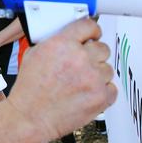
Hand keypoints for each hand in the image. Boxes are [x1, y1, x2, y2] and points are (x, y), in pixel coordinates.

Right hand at [7, 18, 116, 141]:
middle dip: (93, 54)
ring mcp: (93, 78)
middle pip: (102, 47)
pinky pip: (112, 88)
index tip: (92, 35)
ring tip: (80, 82)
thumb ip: (53, 43)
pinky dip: (102, 91)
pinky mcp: (101, 96)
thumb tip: (67, 38)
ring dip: (97, 74)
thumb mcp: (32, 55)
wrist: (30, 116)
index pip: (88, 25)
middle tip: (83, 63)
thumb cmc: (29, 90)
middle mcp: (80, 58)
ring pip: (107, 68)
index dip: (91, 30)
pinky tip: (87, 92)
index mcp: (62, 44)